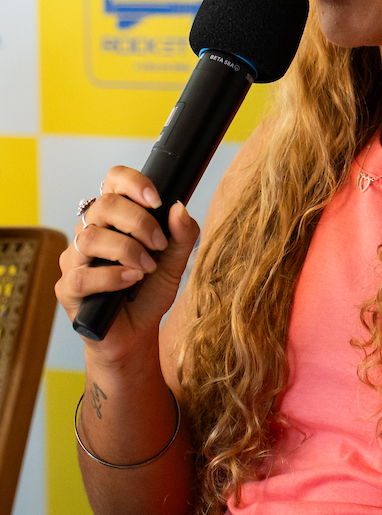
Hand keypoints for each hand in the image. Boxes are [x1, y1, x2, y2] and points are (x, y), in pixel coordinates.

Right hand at [56, 166, 199, 363]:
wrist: (137, 334)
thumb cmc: (149, 292)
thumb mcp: (175, 262)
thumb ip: (181, 235)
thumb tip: (179, 208)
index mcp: (113, 217)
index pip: (113, 181)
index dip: (133, 182)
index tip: (157, 200)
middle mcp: (89, 232)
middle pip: (103, 206)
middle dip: (139, 222)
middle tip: (159, 244)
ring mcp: (74, 259)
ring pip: (90, 238)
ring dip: (127, 250)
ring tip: (147, 268)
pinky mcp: (67, 288)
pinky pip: (81, 275)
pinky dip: (111, 276)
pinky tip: (131, 280)